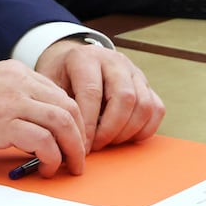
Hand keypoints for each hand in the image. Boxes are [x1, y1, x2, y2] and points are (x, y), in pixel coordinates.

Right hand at [0, 61, 86, 177]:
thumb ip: (10, 97)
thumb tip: (31, 123)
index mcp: (15, 72)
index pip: (59, 93)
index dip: (73, 119)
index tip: (74, 139)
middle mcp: (18, 82)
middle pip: (68, 106)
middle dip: (79, 135)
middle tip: (80, 156)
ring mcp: (12, 101)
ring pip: (62, 122)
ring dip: (72, 148)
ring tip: (70, 166)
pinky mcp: (2, 124)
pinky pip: (43, 141)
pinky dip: (52, 157)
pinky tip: (46, 167)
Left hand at [35, 39, 164, 153]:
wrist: (74, 58)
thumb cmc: (60, 76)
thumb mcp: (49, 85)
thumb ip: (57, 107)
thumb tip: (61, 139)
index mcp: (86, 58)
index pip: (92, 93)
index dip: (88, 125)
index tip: (81, 147)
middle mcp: (114, 61)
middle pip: (125, 98)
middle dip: (110, 130)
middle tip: (95, 147)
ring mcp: (134, 71)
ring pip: (144, 105)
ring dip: (127, 132)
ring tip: (107, 142)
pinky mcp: (146, 84)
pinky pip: (156, 109)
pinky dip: (144, 129)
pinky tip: (123, 137)